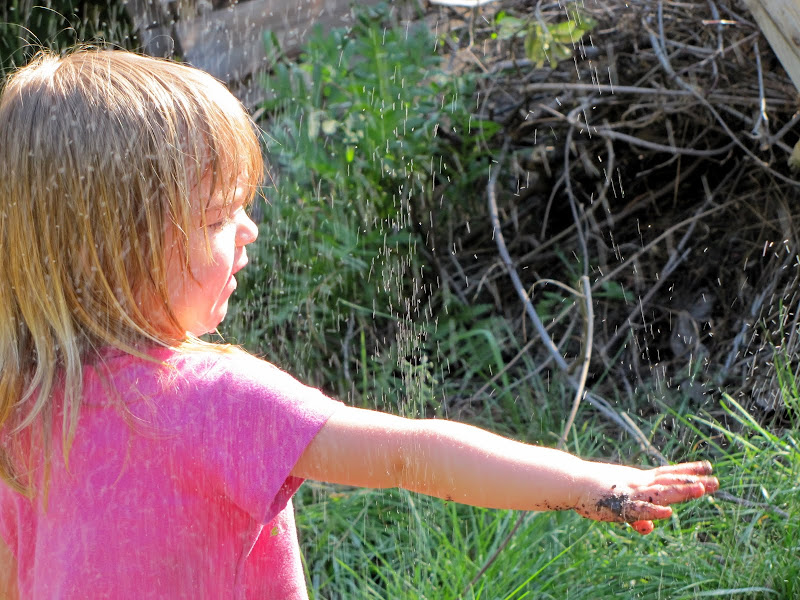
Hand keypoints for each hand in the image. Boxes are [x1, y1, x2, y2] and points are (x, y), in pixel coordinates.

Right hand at [572, 460, 717, 534]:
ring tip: (702, 490)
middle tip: (716, 481)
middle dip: (692, 481)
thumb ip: (636, 517)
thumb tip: (648, 529)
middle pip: (670, 481)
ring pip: (660, 492)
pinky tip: (667, 512)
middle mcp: (639, 483)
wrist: (571, 482)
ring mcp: (631, 492)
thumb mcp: (618, 504)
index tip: (706, 466)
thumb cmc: (593, 491)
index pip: (667, 473)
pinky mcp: (620, 504)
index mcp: (639, 479)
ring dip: (680, 491)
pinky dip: (653, 510)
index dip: (687, 470)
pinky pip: (639, 509)